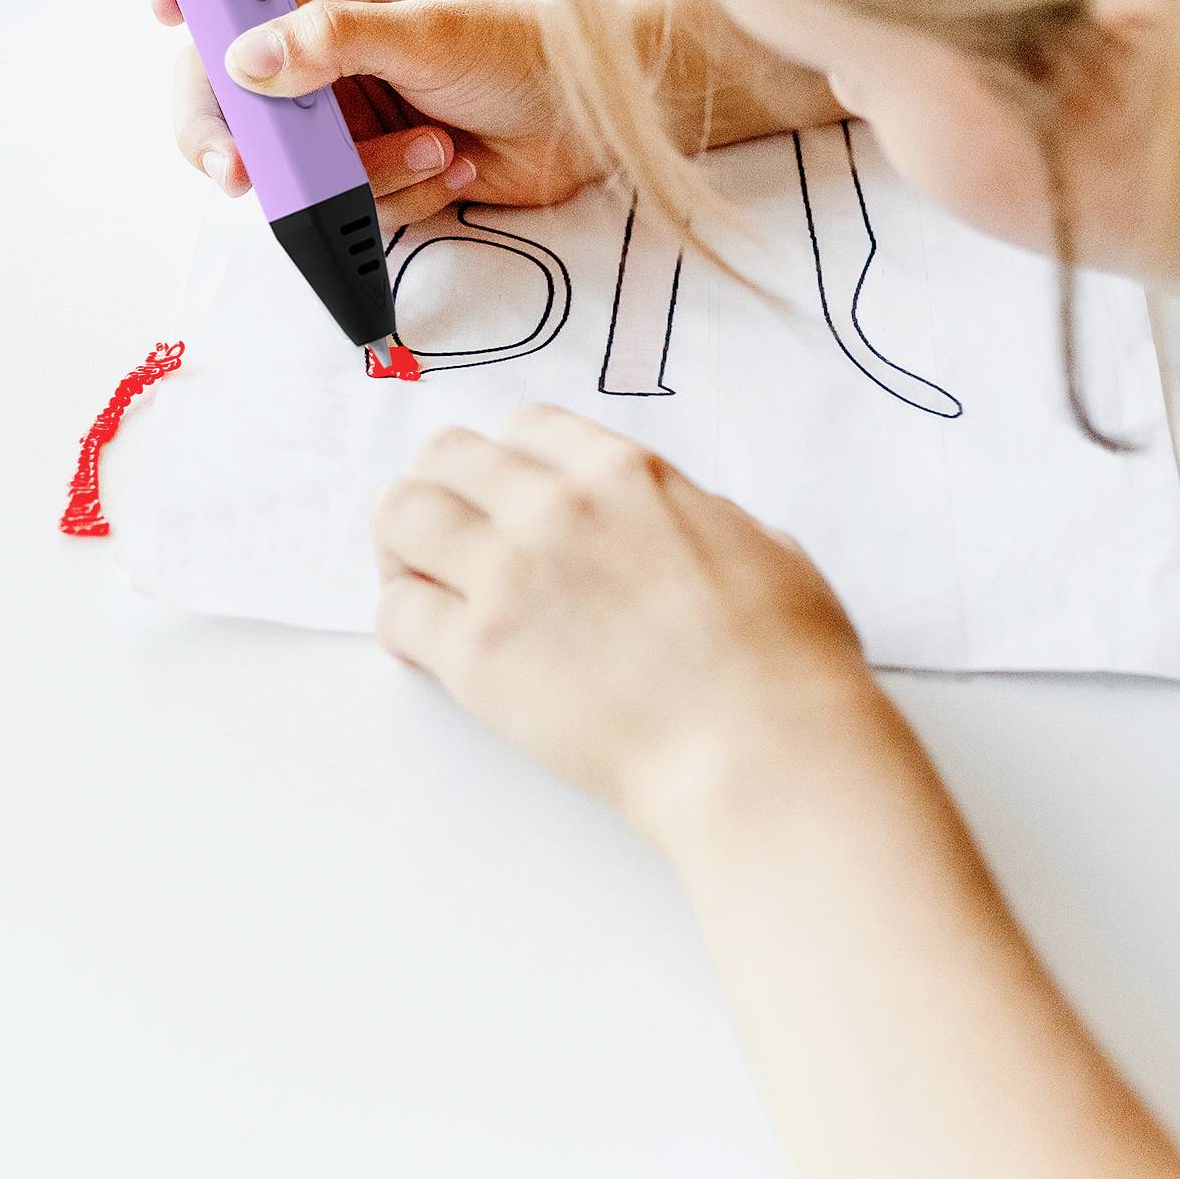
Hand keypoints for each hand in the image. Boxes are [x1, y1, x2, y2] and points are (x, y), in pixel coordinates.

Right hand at [158, 0, 607, 230]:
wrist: (592, 124)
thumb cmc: (524, 50)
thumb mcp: (431, 32)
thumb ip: (336, 40)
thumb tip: (247, 58)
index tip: (163, 9)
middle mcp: (323, 46)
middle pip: (229, 91)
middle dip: (236, 136)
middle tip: (238, 169)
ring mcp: (343, 111)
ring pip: (292, 163)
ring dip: (366, 168)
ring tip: (437, 144)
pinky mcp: (371, 166)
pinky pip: (348, 200)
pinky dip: (401, 191)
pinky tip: (455, 163)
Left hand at [369, 404, 895, 852]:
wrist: (759, 750)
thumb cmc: (782, 663)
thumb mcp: (761, 545)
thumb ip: (697, 519)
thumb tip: (680, 528)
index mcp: (624, 473)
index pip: (524, 428)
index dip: (510, 461)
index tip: (508, 493)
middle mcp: (552, 507)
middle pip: (445, 457)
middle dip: (440, 487)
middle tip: (445, 532)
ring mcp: (507, 576)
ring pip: (400, 517)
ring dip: (401, 545)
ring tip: (417, 580)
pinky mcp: (476, 655)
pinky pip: (397, 612)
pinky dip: (400, 624)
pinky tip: (420, 646)